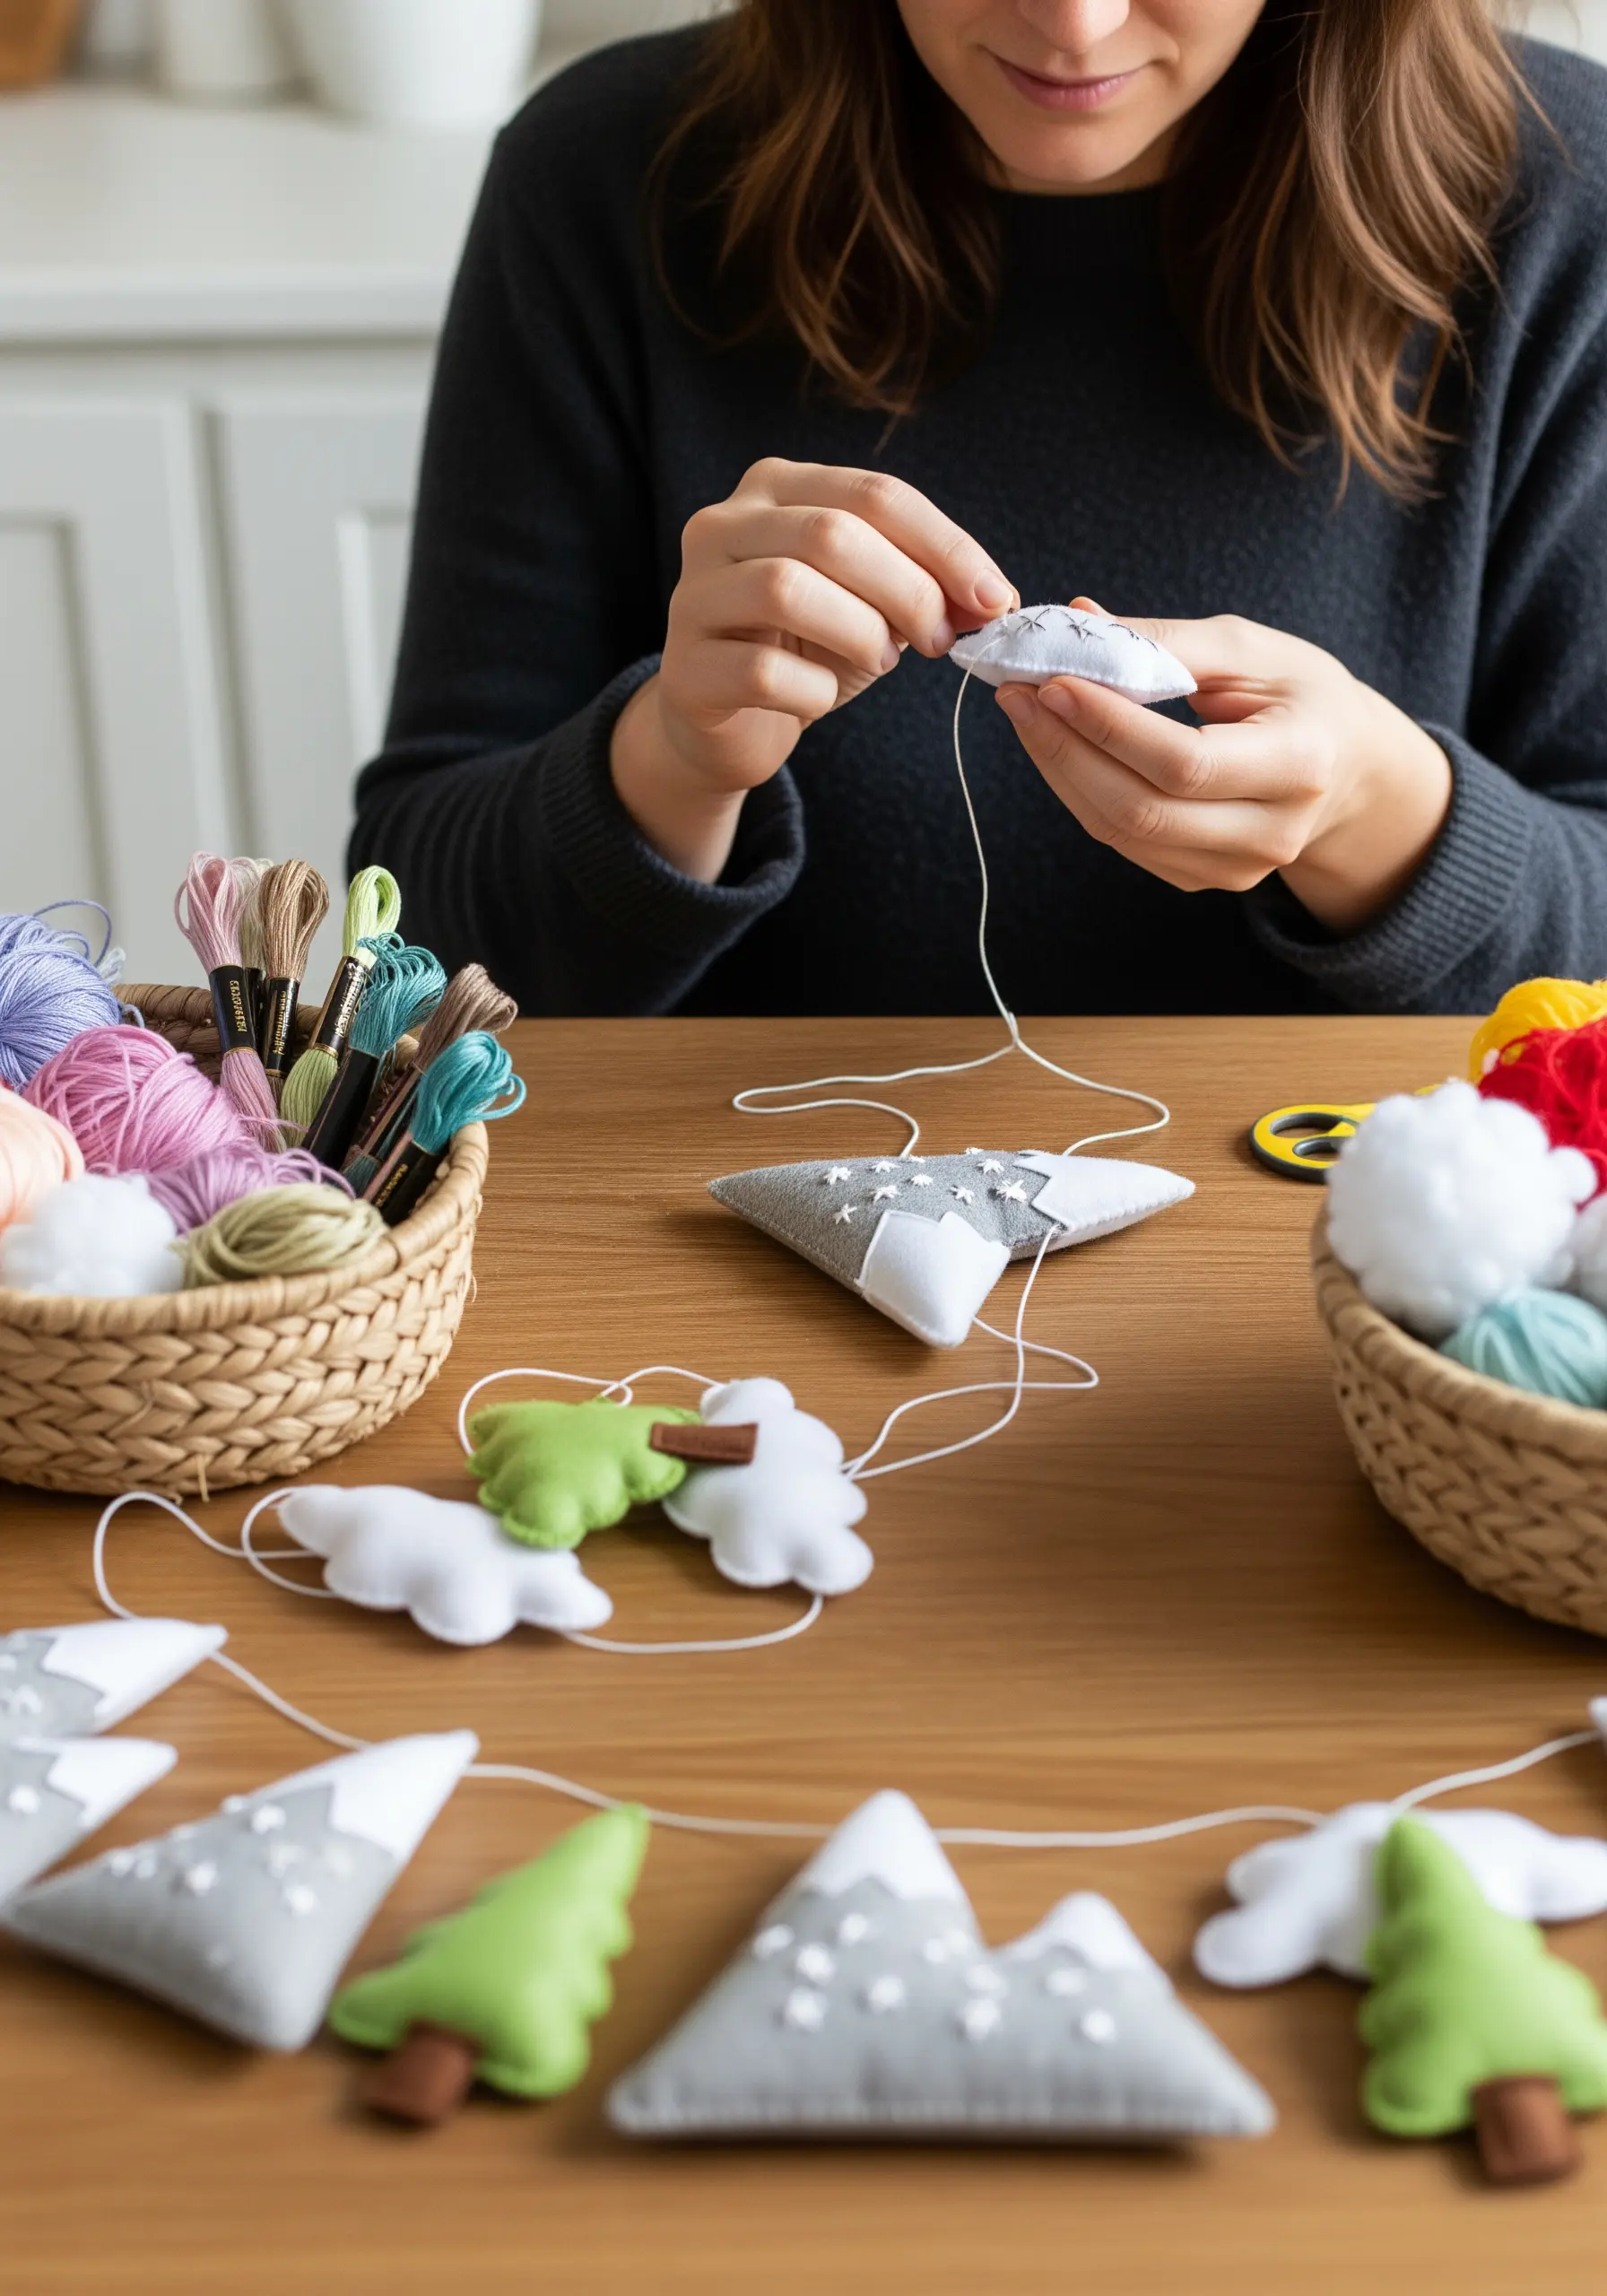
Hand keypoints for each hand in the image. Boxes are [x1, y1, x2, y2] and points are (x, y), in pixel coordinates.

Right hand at [611, 458, 1014, 879]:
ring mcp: (694, 594)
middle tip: (941, 640)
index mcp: (776, 487)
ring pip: (787, 589)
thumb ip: (925, 587)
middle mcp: (722, 524)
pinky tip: (820, 698)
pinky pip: (763, 671)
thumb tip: (993, 599)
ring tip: (882, 661)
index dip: (946, 546)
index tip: (995, 599)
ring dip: (861, 633)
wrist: (727, 724)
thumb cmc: (805, 650)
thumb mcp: (873, 605)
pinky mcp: (684, 669)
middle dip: (908, 590)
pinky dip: (813, 692)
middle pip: (832, 534)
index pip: (874, 494)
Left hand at [993, 604, 1452, 931]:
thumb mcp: (1253, 649)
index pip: (1184, 762)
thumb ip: (1166, 642)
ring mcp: (1236, 868)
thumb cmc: (1300, 695)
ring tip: (1026, 710)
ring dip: (1059, 768)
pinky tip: (1058, 744)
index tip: (1052, 679)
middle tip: (1017, 691)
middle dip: (1065, 747)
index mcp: (1300, 764)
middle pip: (1140, 808)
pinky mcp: (1202, 879)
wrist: (1344, 766)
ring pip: (1120, 830)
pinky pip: (1121, 841)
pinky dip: (1078, 789)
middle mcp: (1271, 832)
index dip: (1109, 725)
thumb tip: (1076, 624)